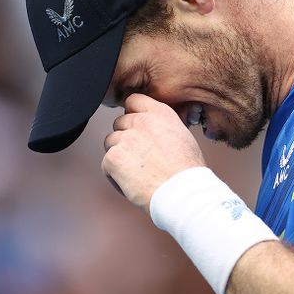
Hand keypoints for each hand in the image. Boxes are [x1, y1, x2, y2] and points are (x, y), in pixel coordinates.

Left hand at [102, 93, 205, 214]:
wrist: (181, 192)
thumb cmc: (187, 172)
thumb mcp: (182, 137)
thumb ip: (161, 127)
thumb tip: (150, 131)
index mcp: (160, 113)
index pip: (133, 101)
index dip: (132, 114)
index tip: (136, 128)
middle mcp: (141, 121)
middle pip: (119, 123)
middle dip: (125, 138)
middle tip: (139, 158)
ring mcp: (125, 138)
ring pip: (110, 143)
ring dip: (119, 156)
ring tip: (137, 173)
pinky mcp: (113, 157)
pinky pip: (106, 164)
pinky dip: (114, 176)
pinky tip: (132, 184)